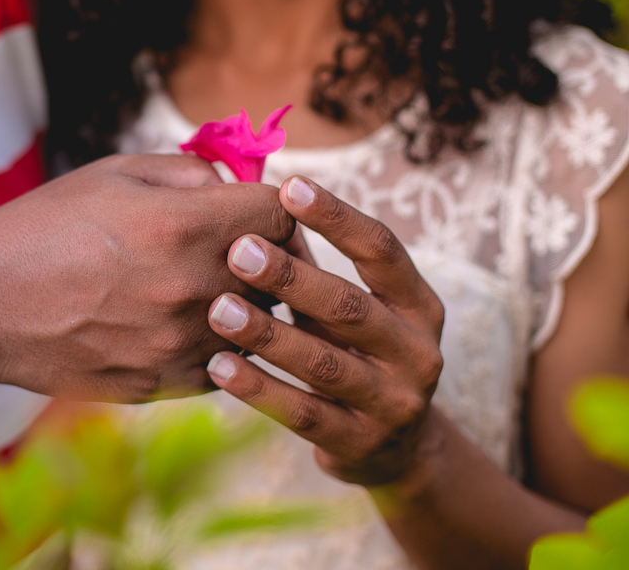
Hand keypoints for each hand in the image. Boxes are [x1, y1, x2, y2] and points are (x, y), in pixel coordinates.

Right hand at [0, 153, 294, 402]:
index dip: (280, 207)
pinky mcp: (162, 385)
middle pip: (282, 275)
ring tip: (208, 290)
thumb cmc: (42, 226)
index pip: (284, 215)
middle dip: (271, 257)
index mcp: (186, 224)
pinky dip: (215, 347)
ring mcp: (180, 344)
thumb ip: (189, 173)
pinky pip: (222, 369)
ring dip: (246, 306)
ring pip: (258, 328)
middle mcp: (194, 288)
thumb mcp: (113, 172)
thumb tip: (235, 187)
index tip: (260, 210)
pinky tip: (181, 326)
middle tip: (245, 251)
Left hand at [204, 176, 444, 486]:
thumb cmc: (354, 353)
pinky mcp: (360, 445)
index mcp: (419, 305)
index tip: (289, 187)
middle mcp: (418, 353)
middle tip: (238, 250)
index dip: (338, 216)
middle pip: (349, 306)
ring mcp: (394, 404)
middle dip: (291, 277)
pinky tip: (217, 366)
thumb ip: (314, 268)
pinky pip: (302, 413)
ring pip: (323, 364)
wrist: (394, 450)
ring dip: (267, 334)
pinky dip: (258, 388)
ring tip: (218, 309)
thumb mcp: (354, 310)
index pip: (383, 249)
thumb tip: (251, 208)